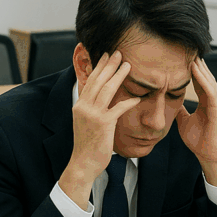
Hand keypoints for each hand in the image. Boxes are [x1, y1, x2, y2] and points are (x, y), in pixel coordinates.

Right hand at [59, 52, 139, 207]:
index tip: (107, 56)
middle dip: (109, 65)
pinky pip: (118, 108)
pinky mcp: (103, 124)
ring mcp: (93, 115)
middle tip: (119, 53)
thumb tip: (101, 99)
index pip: (90, 81)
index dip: (99, 67)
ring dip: (118, 76)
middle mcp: (84, 107)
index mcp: (79, 105)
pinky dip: (128, 102)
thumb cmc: (87, 145)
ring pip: (107, 89)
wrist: (83, 163)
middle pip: (98, 80)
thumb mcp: (85, 123)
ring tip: (128, 65)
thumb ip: (92, 109)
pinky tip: (137, 98)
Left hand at [176, 58, 216, 187]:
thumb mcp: (184, 122)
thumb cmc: (198, 141)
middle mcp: (214, 102)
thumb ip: (181, 111)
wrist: (208, 156)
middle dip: (199, 65)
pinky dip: (203, 80)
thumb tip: (171, 102)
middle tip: (189, 51)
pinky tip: (196, 71)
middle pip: (206, 79)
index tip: (184, 60)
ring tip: (192, 57)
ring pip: (209, 82)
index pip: (200, 83)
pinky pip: (210, 92)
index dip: (193, 71)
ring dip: (201, 69)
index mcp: (207, 104)